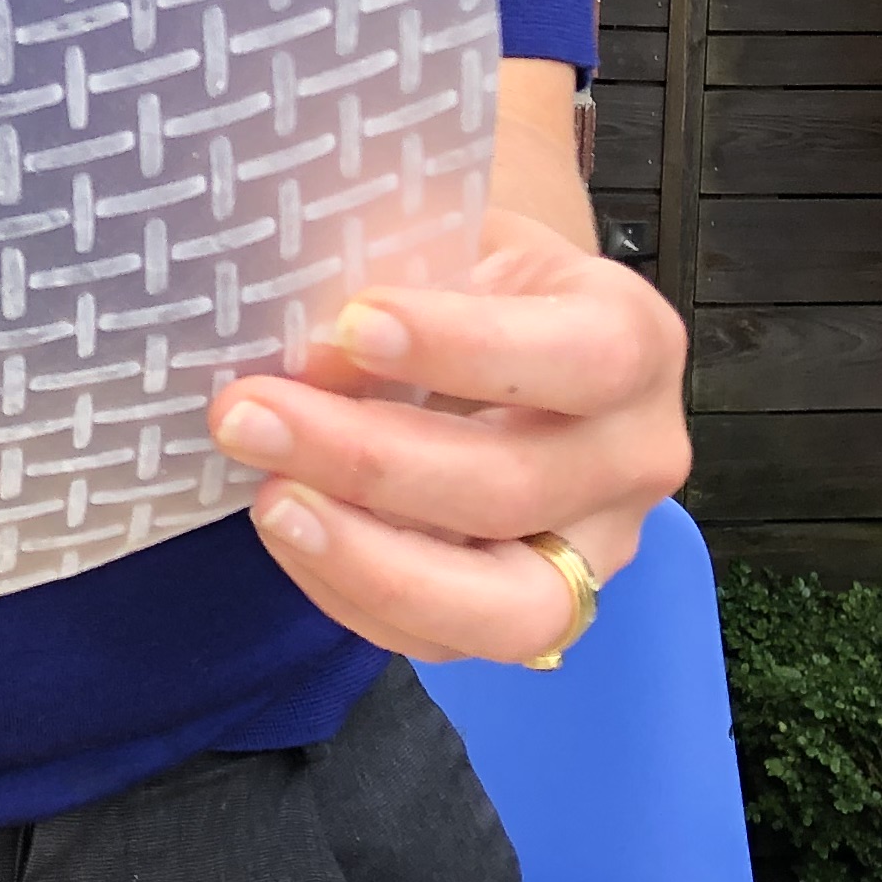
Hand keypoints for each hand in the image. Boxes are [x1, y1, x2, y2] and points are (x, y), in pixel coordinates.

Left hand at [204, 205, 692, 663]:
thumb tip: (308, 353)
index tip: (348, 324)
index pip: (579, 358)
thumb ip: (392, 275)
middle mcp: (635, 457)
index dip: (464, 346)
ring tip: (269, 498)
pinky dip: (355, 592)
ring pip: (508, 606)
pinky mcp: (537, 614)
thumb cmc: (467, 275)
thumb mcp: (447, 239)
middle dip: (369, 460)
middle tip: (247, 414)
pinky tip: (289, 529)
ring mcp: (597, 550)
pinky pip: (448, 641)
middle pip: (519, 488)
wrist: (507, 331)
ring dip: (367, 557)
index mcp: (633, 339)